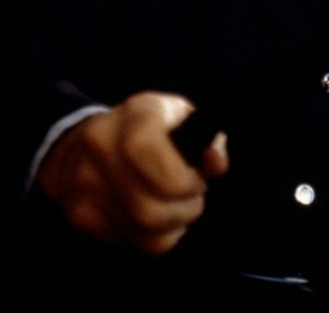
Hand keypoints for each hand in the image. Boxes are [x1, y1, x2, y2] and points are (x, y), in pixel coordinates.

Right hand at [36, 92, 228, 254]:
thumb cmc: (148, 128)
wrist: (83, 144)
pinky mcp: (81, 216)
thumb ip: (204, 137)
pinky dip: (155, 237)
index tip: (198, 178)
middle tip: (194, 196)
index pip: (147, 153)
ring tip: (179, 207)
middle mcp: (100, 148)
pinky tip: (156, 217)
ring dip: (174, 226)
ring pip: (144, 233)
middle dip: (185, 209)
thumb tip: (215, 162)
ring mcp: (85, 186)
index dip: (182, 177)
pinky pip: (132, 244)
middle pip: (149, 207)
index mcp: (131, 116)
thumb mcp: (179, 117)